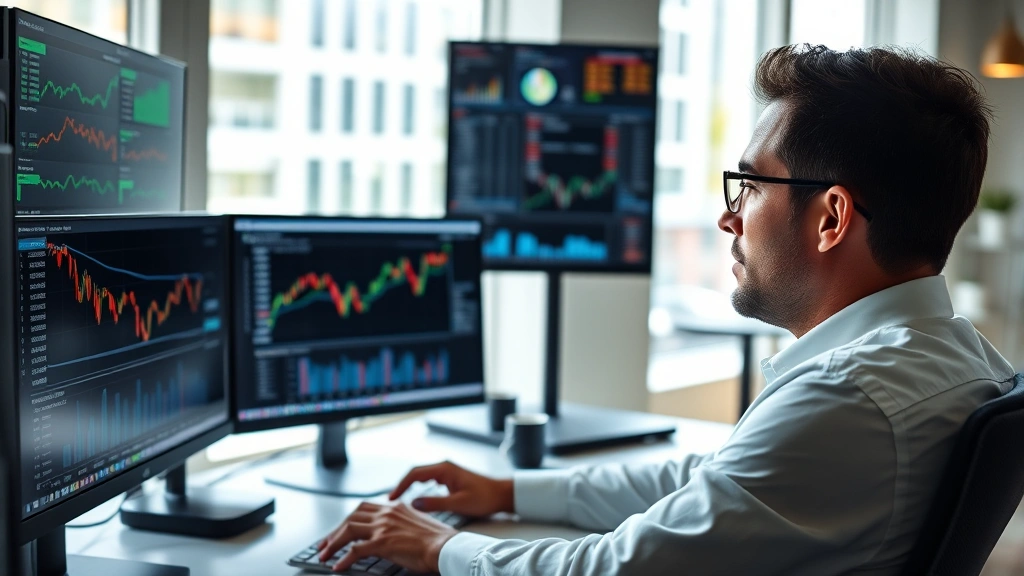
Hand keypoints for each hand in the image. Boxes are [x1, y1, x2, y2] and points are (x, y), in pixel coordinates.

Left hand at [317, 500, 456, 573]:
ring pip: (348, 530)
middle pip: (351, 517)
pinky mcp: (383, 542)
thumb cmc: (437, 540)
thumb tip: (391, 532)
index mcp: (395, 507)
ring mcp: (384, 527)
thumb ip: (401, 523)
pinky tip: (338, 566)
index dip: (347, 520)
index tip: (338, 530)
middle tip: (324, 544)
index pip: (363, 508)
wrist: (446, 547)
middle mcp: (387, 513)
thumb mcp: (416, 523)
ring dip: (333, 543)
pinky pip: (356, 550)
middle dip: (334, 531)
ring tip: (324, 555)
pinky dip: (344, 558)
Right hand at [389, 460, 513, 516]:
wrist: (501, 494)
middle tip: (391, 499)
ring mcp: (447, 471)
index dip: (401, 485)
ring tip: (399, 498)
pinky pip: (429, 479)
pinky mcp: (450, 477)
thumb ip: (435, 503)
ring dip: (409, 485)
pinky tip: (415, 496)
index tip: (392, 497)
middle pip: (416, 472)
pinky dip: (418, 486)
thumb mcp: (458, 504)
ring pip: (421, 475)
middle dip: (402, 485)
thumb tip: (414, 503)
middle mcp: (444, 467)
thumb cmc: (484, 498)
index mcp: (444, 469)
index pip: (415, 474)